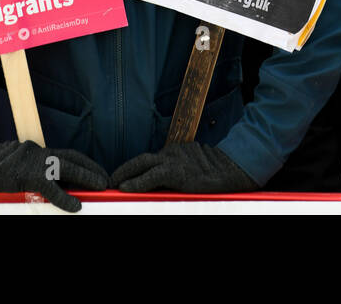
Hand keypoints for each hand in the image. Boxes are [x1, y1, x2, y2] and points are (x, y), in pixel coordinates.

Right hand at [0, 140, 108, 212]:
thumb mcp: (18, 163)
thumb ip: (35, 168)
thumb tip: (54, 182)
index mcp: (38, 150)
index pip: (69, 154)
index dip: (86, 163)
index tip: (99, 172)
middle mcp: (40, 153)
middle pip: (73, 158)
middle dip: (92, 169)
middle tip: (106, 180)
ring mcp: (34, 163)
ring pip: (67, 168)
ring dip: (86, 177)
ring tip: (100, 187)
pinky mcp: (26, 176)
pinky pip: (51, 188)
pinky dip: (65, 198)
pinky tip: (76, 206)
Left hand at [111, 142, 257, 193]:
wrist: (231, 168)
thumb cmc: (214, 171)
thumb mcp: (192, 166)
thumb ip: (176, 170)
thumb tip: (159, 182)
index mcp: (174, 152)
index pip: (149, 159)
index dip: (132, 168)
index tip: (120, 177)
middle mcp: (171, 153)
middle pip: (141, 160)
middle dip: (123, 170)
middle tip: (110, 180)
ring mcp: (173, 161)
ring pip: (143, 165)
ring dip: (126, 175)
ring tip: (114, 185)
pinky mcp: (176, 171)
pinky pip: (152, 176)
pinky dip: (137, 182)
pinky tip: (126, 188)